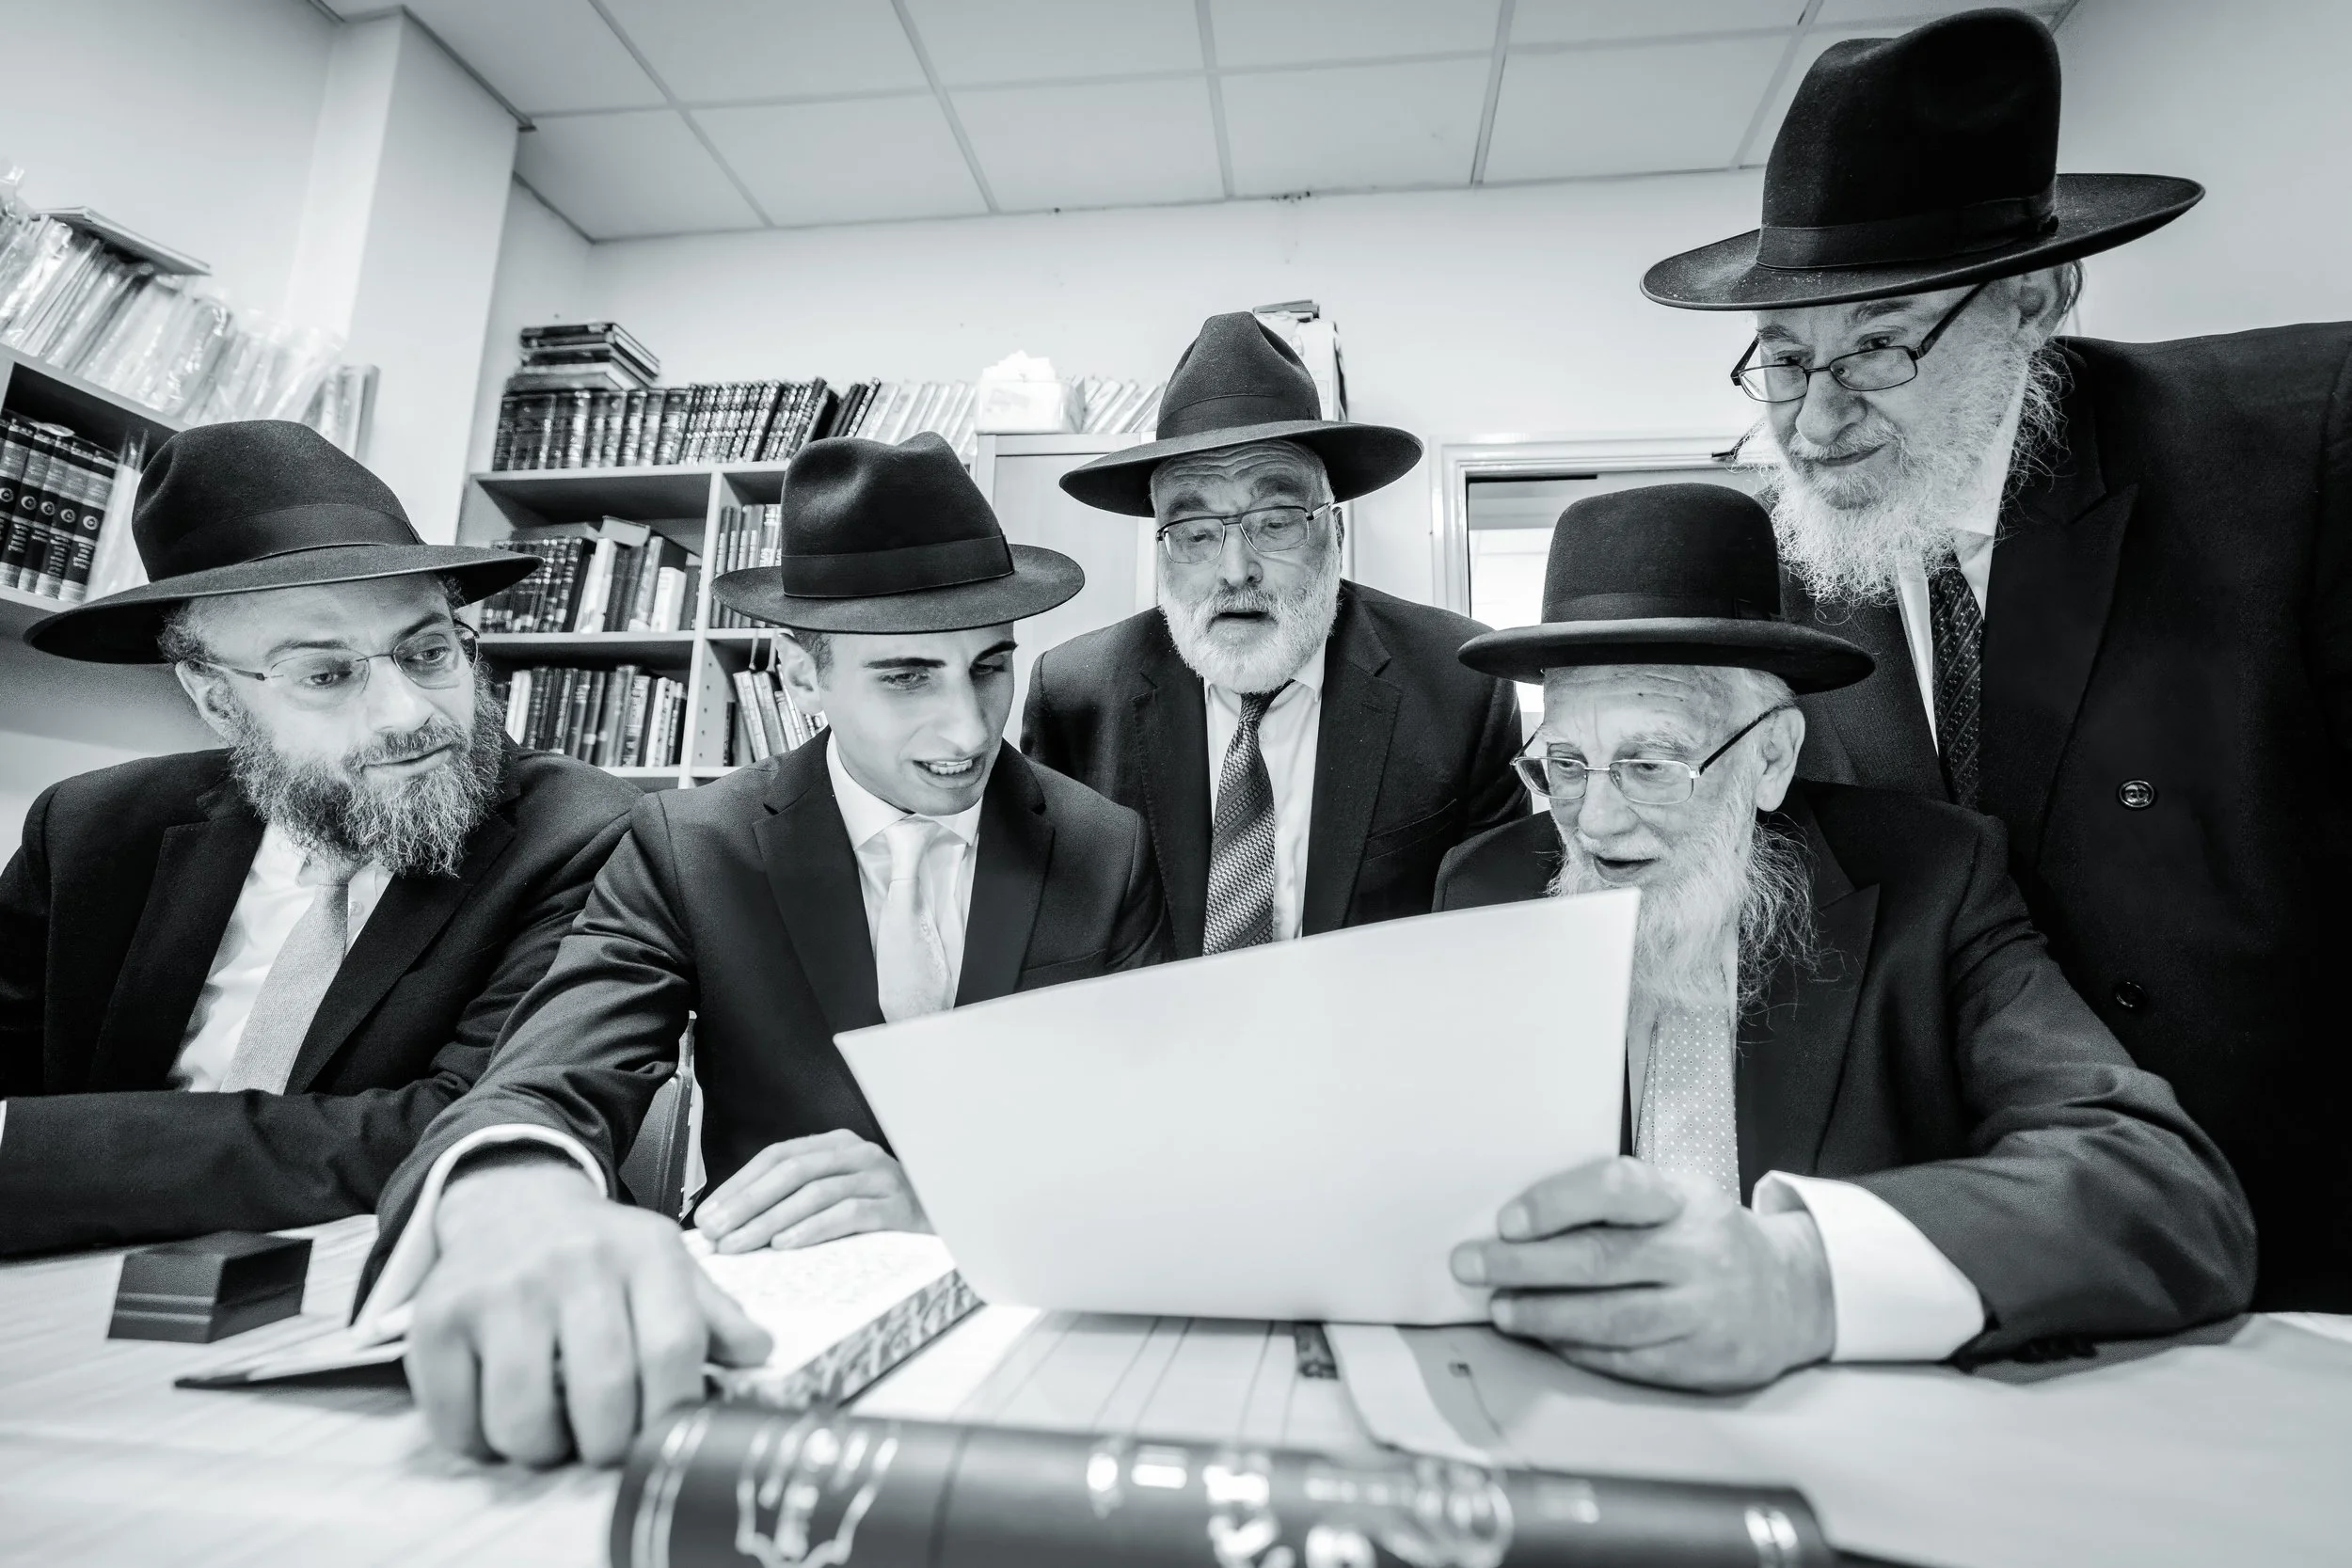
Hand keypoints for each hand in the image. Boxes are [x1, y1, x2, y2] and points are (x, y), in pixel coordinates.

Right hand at [406, 1158, 771, 1466]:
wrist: (512, 1202)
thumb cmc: (601, 1251)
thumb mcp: (666, 1264)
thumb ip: (713, 1313)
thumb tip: (762, 1355)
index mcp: (644, 1252)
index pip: (674, 1349)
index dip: (672, 1412)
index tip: (663, 1434)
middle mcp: (573, 1264)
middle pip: (603, 1392)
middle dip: (609, 1444)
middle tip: (605, 1445)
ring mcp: (501, 1290)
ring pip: (524, 1417)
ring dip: (542, 1449)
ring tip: (553, 1433)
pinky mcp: (438, 1317)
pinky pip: (456, 1417)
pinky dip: (479, 1441)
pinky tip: (498, 1417)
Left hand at [693, 1129, 929, 1253]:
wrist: (946, 1228)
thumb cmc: (880, 1219)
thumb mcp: (835, 1198)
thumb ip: (792, 1201)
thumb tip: (730, 1224)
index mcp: (837, 1146)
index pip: (777, 1155)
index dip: (738, 1184)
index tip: (706, 1216)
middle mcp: (859, 1154)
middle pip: (792, 1170)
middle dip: (747, 1203)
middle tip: (716, 1233)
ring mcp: (881, 1178)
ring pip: (815, 1191)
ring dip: (770, 1219)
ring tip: (740, 1245)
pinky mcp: (899, 1208)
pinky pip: (849, 1213)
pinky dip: (813, 1228)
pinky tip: (785, 1244)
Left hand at [1450, 1155, 1833, 1391]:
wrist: (1792, 1294)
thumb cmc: (1705, 1237)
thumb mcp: (1675, 1197)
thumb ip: (1611, 1201)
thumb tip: (1517, 1220)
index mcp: (1682, 1200)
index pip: (1616, 1188)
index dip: (1557, 1202)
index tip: (1507, 1220)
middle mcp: (1695, 1253)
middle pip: (1599, 1259)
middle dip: (1523, 1264)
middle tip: (1470, 1265)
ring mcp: (1701, 1310)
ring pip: (1609, 1317)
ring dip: (1544, 1314)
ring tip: (1500, 1310)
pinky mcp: (1701, 1360)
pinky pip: (1627, 1358)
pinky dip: (1578, 1349)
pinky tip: (1545, 1338)